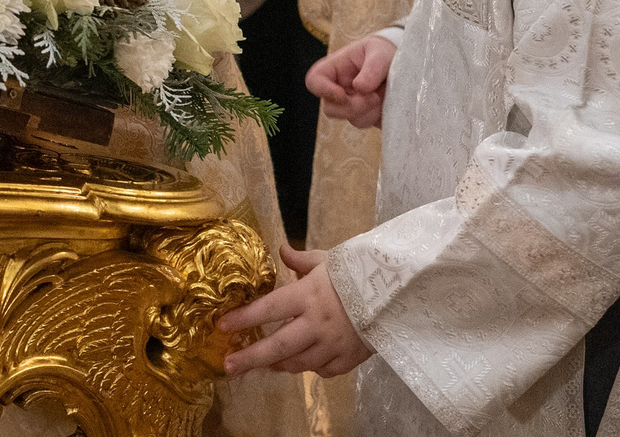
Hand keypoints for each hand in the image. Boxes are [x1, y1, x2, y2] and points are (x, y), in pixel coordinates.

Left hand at [219, 245, 373, 377]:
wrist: (398, 294)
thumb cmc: (358, 273)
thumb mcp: (327, 260)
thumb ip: (300, 259)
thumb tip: (281, 249)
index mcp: (308, 295)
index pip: (268, 308)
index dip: (244, 318)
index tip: (222, 326)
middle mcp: (317, 323)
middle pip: (278, 346)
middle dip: (250, 358)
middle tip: (228, 366)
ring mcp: (332, 344)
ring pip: (297, 363)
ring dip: (277, 364)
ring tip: (262, 364)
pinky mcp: (348, 359)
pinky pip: (321, 370)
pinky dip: (309, 367)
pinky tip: (301, 362)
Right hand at [306, 33, 397, 128]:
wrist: (402, 67)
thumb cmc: (384, 53)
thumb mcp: (380, 54)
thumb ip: (372, 68)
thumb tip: (359, 87)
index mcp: (335, 68)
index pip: (314, 80)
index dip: (323, 90)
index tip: (343, 94)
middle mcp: (338, 87)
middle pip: (330, 108)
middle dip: (352, 107)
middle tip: (374, 97)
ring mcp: (350, 103)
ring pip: (348, 118)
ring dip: (368, 110)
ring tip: (383, 95)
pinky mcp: (363, 114)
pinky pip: (364, 122)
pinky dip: (375, 115)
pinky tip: (385, 103)